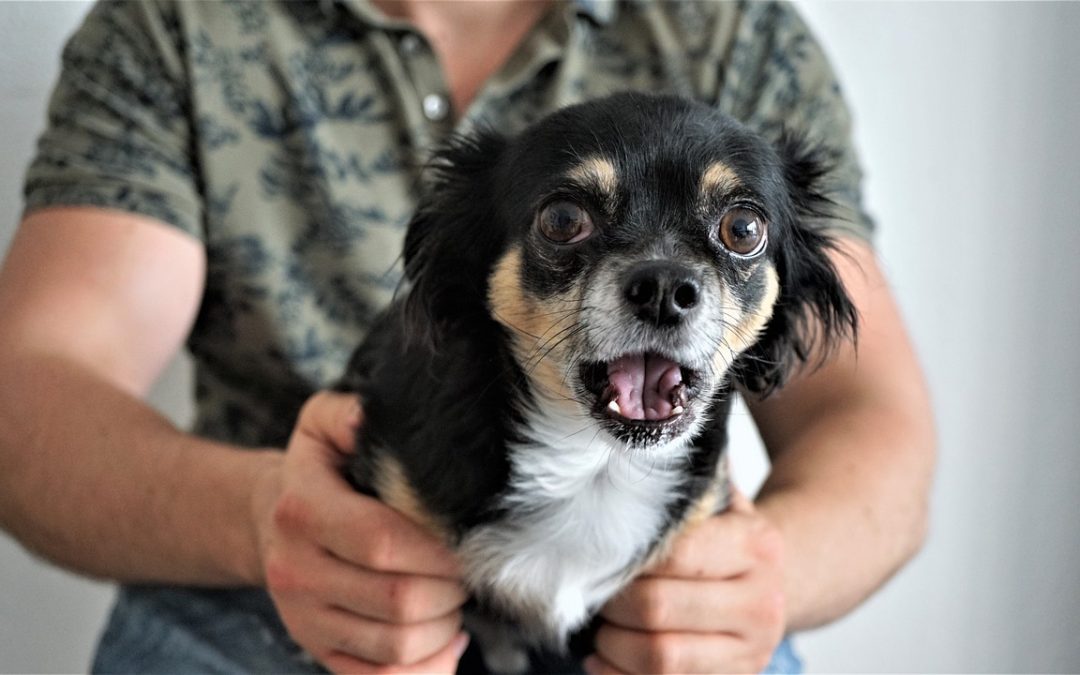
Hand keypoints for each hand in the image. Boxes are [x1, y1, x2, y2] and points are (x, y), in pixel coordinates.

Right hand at [251, 391, 469, 672]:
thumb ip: (348, 413)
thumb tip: (370, 416)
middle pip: (397, 602)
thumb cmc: (316, 469)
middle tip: (468, 568)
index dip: (436, 549)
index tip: (467, 540)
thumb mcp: (322, 424)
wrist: (268, 519)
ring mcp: (304, 618)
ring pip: (395, 647)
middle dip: (451, 589)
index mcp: (303, 511)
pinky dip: (427, 668)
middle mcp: (297, 572)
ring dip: (444, 627)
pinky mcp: (317, 650)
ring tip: (456, 598)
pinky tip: (447, 638)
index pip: (381, 543)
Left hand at [588, 491, 785, 673]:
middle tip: (593, 592)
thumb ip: (682, 485)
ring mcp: (751, 651)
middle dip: (611, 603)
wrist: (779, 581)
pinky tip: (604, 658)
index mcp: (756, 547)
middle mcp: (762, 603)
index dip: (626, 559)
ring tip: (599, 627)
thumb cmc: (728, 536)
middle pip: (658, 608)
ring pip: (661, 656)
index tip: (601, 556)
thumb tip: (627, 451)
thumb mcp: (719, 500)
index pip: (674, 554)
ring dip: (612, 645)